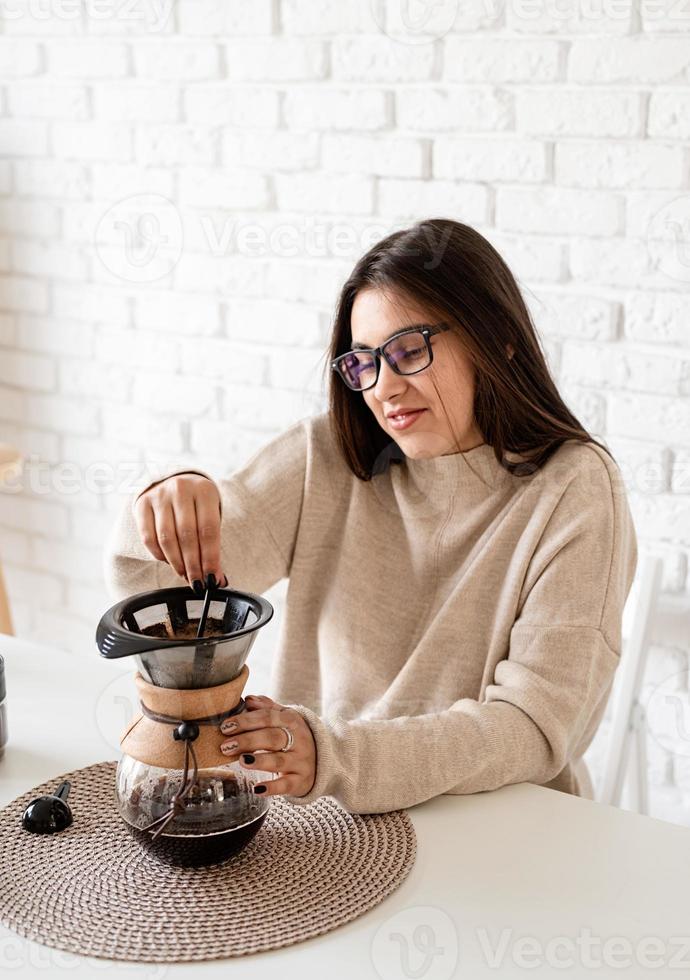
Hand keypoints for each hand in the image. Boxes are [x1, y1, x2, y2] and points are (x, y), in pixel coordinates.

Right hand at [134, 472, 226, 592]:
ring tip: (184, 574)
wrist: (173, 480)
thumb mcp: (210, 514)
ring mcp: (159, 496)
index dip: (210, 557)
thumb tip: (218, 579)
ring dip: (176, 562)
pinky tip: (168, 562)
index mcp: (204, 491)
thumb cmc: (197, 504)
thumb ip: (213, 545)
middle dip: (193, 564)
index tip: (211, 578)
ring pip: (167, 538)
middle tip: (197, 582)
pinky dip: (159, 554)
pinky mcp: (142, 504)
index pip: (208, 530)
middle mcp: (181, 489)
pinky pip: (148, 537)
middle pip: (187, 535)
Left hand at [219, 694, 316, 798]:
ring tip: (242, 760)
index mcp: (292, 721)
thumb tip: (248, 699)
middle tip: (226, 746)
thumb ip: (267, 708)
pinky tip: (257, 789)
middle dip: (248, 740)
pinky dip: (272, 788)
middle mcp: (298, 740)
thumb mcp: (285, 718)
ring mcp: (300, 762)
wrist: (323, 760)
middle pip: (272, 738)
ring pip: (279, 761)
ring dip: (260, 760)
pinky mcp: (300, 781)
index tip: (226, 726)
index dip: (246, 721)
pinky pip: (286, 785)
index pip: (268, 718)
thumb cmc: (294, 737)